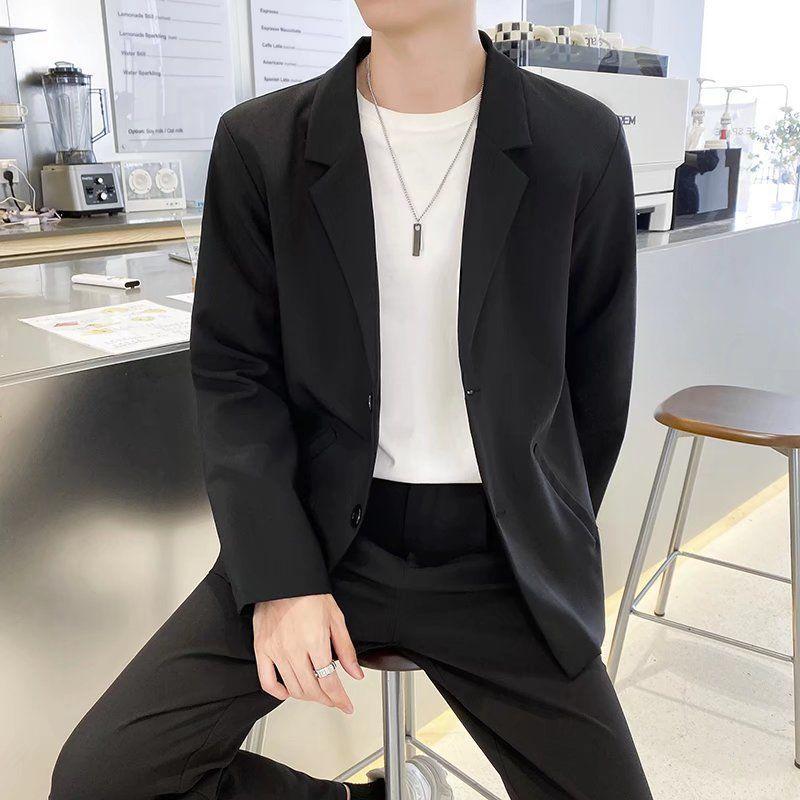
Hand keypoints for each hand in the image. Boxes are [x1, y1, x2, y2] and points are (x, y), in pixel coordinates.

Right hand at [252, 594, 363, 712]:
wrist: (283, 579)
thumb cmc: (309, 594)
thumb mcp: (336, 618)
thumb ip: (346, 649)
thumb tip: (356, 674)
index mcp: (315, 641)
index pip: (329, 682)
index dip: (340, 698)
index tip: (346, 705)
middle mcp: (294, 650)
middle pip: (311, 689)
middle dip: (326, 699)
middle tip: (334, 700)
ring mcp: (276, 651)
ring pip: (292, 688)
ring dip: (307, 697)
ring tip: (316, 694)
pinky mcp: (262, 650)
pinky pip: (266, 681)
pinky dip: (278, 692)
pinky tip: (288, 692)